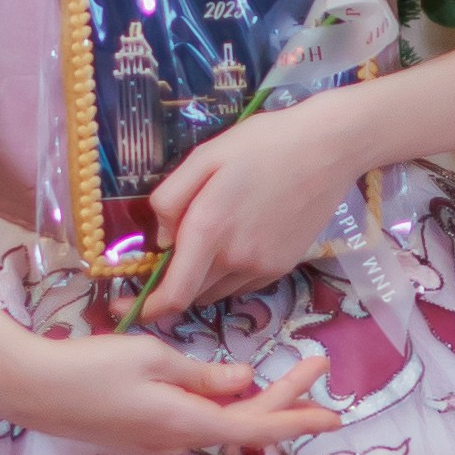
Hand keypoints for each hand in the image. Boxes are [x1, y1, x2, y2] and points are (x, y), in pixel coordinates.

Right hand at [0, 316, 340, 454]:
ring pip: (222, 423)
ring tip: (287, 375)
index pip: (258, 427)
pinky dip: (224, 405)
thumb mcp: (154, 358)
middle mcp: (178, 439)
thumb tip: (242, 382)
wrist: (29, 388)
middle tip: (318, 366)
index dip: (299, 419)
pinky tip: (232, 387)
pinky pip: (196, 422)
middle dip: (287, 398)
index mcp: (187, 423)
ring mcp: (158, 439)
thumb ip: (202, 374)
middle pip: (245, 424)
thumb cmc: (91, 367)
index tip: (335, 414)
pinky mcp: (141, 431)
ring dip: (257, 402)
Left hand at [134, 103, 375, 322]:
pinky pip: (243, 283)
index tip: (125, 308)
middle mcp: (235, 257)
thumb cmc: (262, 143)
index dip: (145, 310)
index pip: (172, 295)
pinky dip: (229, 272)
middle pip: (192, 295)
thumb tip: (160, 241)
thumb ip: (170, 199)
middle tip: (168, 255)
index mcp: (209, 230)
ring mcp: (263, 265)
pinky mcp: (283, 266)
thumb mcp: (204, 156)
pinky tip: (238, 238)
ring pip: (217, 290)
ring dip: (202, 279)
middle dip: (172, 286)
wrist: (329, 147)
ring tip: (209, 238)